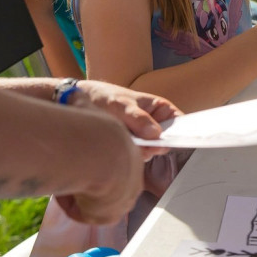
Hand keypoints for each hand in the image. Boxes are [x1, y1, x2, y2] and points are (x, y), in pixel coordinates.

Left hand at [54, 82, 182, 223]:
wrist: (75, 104)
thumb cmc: (101, 97)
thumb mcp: (120, 105)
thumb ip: (138, 118)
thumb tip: (156, 135)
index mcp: (160, 109)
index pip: (180, 123)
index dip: (181, 134)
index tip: (171, 143)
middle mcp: (155, 125)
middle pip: (166, 142)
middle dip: (153, 146)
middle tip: (136, 142)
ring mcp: (143, 138)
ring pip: (150, 153)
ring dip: (138, 151)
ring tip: (120, 138)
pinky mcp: (131, 149)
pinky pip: (137, 158)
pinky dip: (128, 155)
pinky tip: (116, 145)